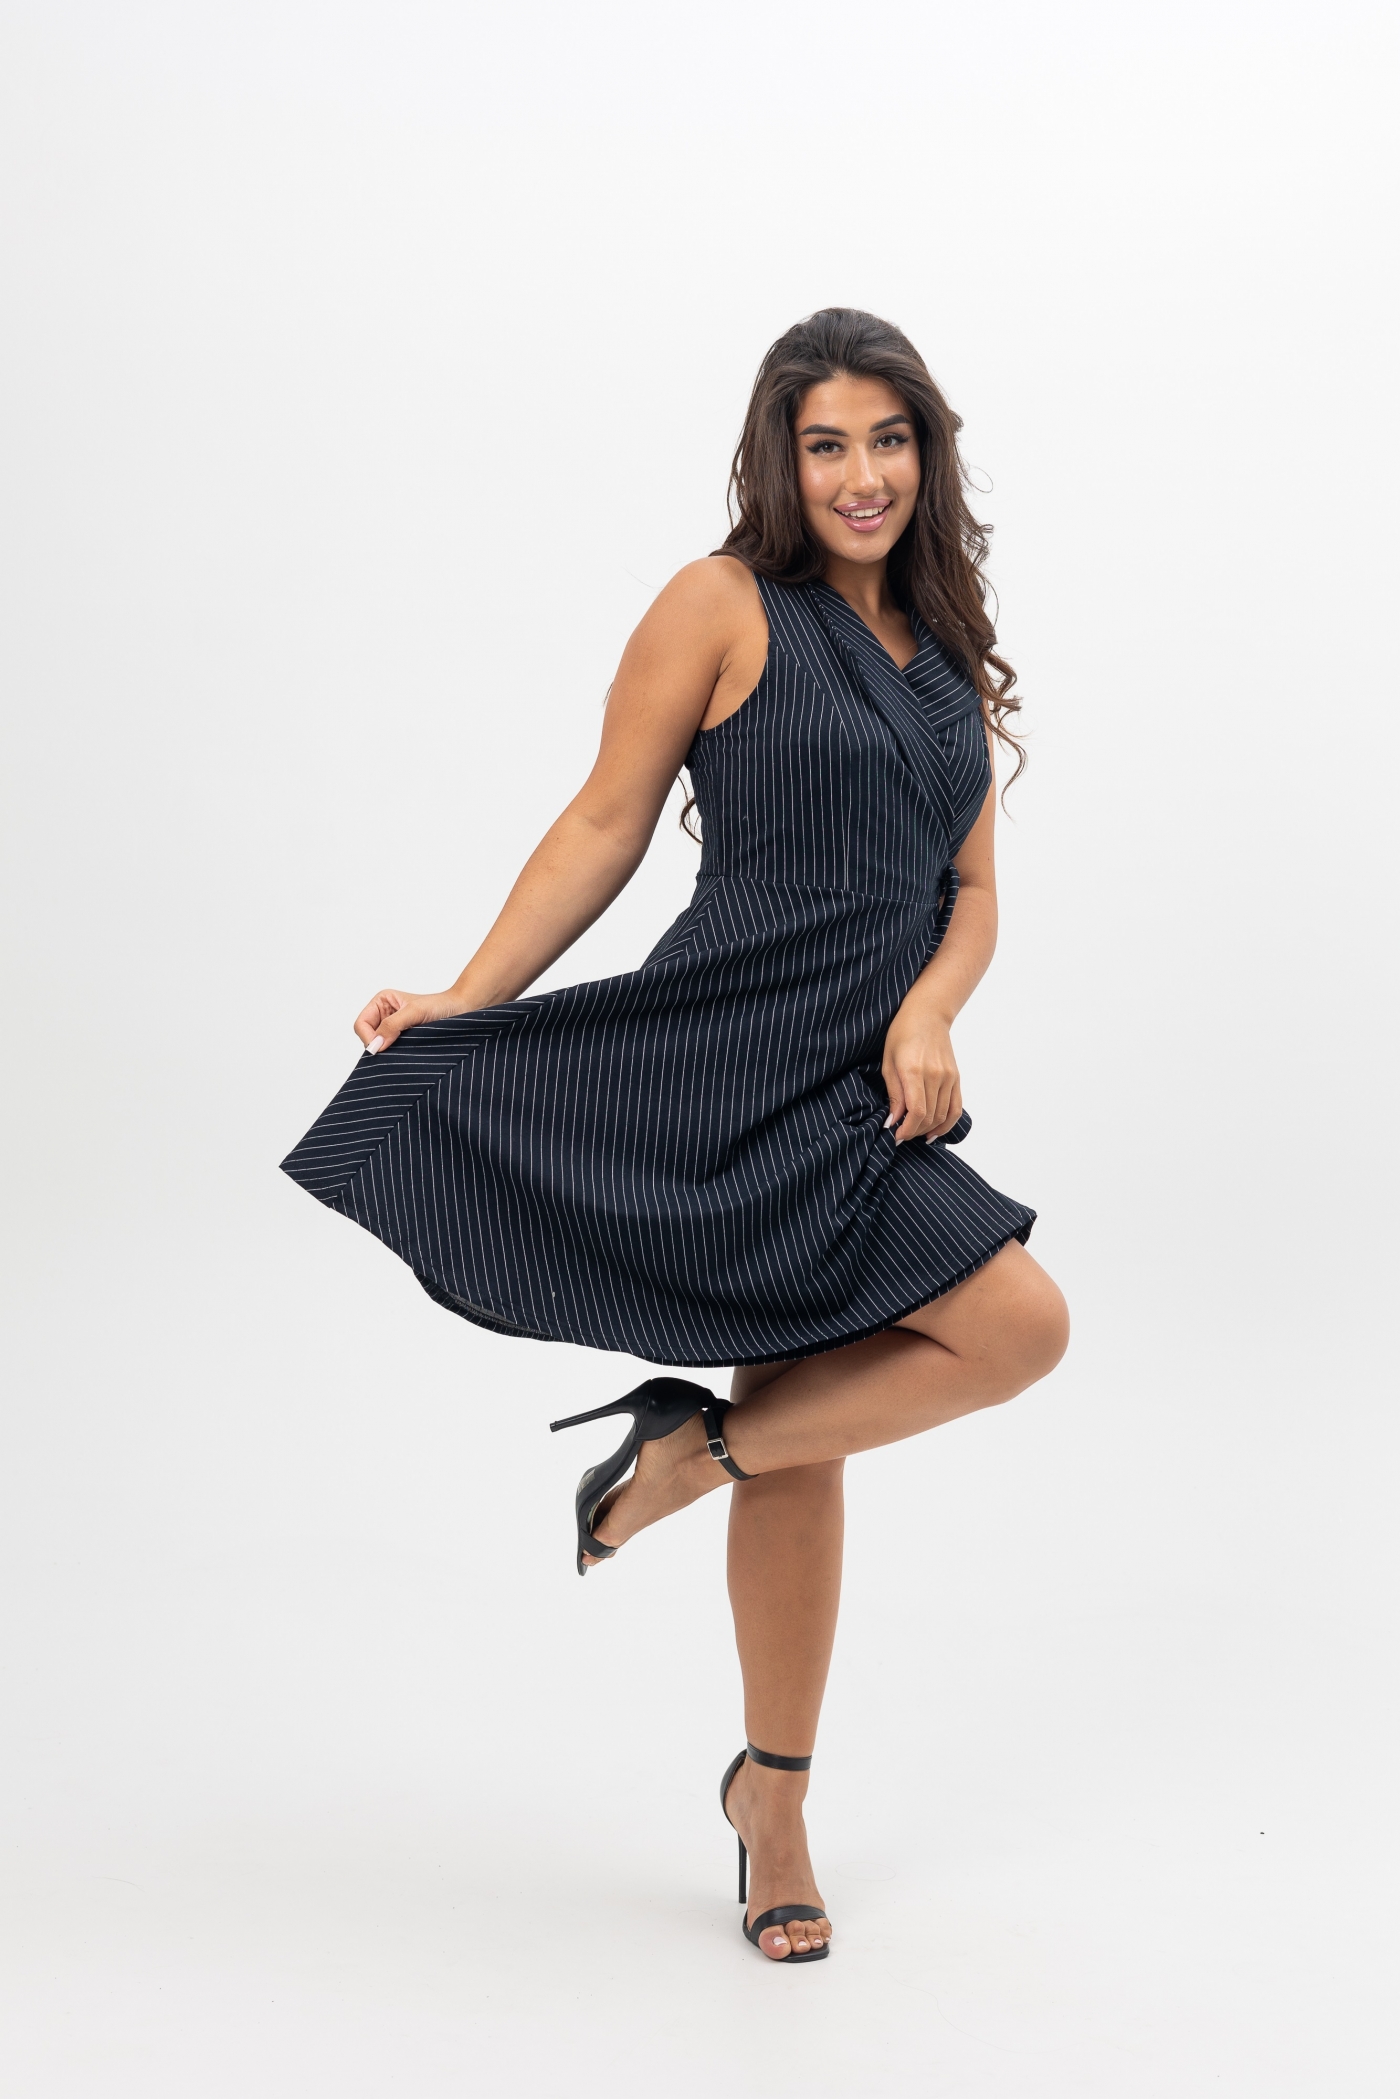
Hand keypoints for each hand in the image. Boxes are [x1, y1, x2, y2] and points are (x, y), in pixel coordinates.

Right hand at [353, 988, 465, 1054]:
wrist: (461, 1011)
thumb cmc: (440, 1006)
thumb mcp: (414, 1013)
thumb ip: (392, 1026)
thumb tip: (375, 1046)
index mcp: (381, 1001)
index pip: (361, 1024)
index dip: (369, 1038)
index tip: (384, 1047)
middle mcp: (384, 1014)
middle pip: (367, 1037)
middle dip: (378, 1046)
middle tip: (396, 1051)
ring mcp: (392, 1029)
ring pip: (378, 1046)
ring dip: (388, 1051)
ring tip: (406, 1049)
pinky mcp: (402, 1040)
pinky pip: (390, 1052)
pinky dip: (395, 1055)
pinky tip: (408, 1054)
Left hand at [881, 995, 962, 1141]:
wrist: (928, 1014)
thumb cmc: (902, 1034)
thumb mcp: (888, 1062)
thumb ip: (894, 1093)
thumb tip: (894, 1121)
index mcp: (914, 1071)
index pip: (916, 1112)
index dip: (906, 1130)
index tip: (895, 1136)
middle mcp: (935, 1076)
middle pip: (929, 1117)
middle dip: (914, 1132)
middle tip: (901, 1135)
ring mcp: (949, 1077)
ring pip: (942, 1116)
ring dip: (928, 1130)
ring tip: (914, 1133)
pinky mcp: (956, 1078)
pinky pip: (956, 1108)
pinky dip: (947, 1124)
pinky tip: (935, 1132)